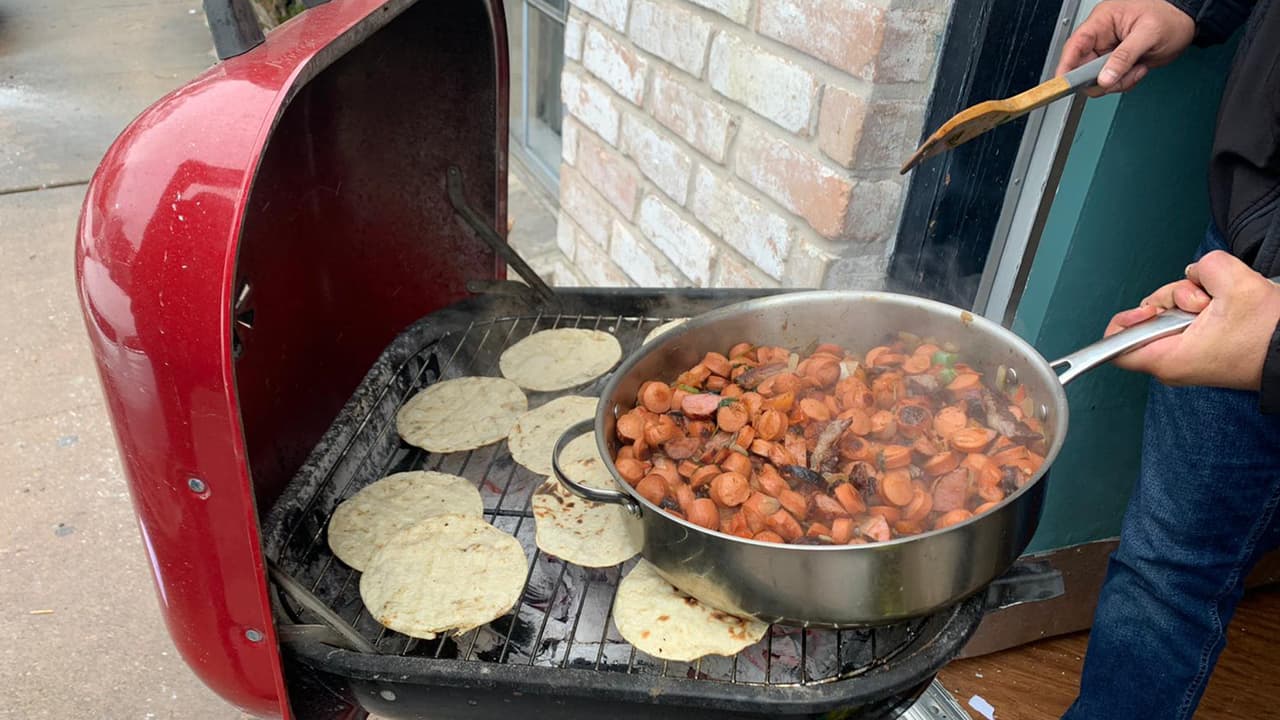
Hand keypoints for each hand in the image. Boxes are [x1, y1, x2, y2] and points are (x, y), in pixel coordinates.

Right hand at [1055, 0, 1195, 93]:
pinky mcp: (1116, 62)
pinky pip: (1110, 81)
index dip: (1066, 65)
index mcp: (1103, 20)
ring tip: (1136, 68)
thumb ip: (1124, 57)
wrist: (1187, 22)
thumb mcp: (1148, 35)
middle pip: (1083, 67)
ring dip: (1117, 81)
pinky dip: (1124, 81)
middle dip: (1101, 78)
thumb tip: (1104, 78)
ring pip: (1097, 78)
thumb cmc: (1170, 17)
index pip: (1075, 44)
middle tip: (1120, 76)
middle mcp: (1101, 36)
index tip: (1063, 83)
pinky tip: (1138, 69)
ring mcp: (1108, 51)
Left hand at [1104, 251, 1279, 389]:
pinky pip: (1189, 319)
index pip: (1117, 347)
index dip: (1125, 321)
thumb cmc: (1270, 332)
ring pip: (1172, 313)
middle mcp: (1173, 363)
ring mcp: (1188, 357)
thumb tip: (1198, 272)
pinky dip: (1206, 306)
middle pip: (1150, 318)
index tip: (1149, 311)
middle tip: (1205, 302)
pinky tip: (1227, 310)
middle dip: (1175, 298)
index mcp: (1169, 359)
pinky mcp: (1202, 350)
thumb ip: (1203, 267)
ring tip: (1224, 306)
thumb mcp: (1235, 283)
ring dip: (1196, 298)